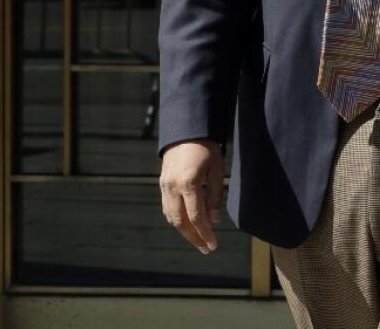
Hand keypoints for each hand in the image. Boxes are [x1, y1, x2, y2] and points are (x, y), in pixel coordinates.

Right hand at [159, 139, 223, 253]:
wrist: (186, 131)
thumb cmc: (206, 148)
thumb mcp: (217, 169)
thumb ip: (215, 195)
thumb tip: (214, 221)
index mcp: (189, 183)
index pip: (196, 217)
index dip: (205, 234)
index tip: (213, 246)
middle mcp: (173, 188)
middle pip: (181, 222)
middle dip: (194, 238)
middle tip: (206, 249)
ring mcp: (164, 187)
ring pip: (171, 217)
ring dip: (185, 231)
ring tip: (199, 240)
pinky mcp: (162, 185)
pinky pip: (167, 208)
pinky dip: (177, 219)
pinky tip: (188, 224)